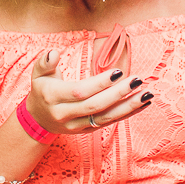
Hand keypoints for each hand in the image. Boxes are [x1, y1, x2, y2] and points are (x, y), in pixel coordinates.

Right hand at [24, 48, 151, 134]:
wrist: (38, 120)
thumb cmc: (42, 90)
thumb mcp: (38, 74)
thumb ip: (44, 62)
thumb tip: (53, 53)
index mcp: (53, 97)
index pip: (80, 91)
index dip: (99, 83)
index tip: (118, 72)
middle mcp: (65, 114)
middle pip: (95, 106)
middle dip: (118, 94)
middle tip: (137, 80)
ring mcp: (77, 125)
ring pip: (105, 118)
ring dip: (128, 107)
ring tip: (147, 94)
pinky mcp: (87, 130)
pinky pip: (109, 122)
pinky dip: (127, 113)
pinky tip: (143, 103)